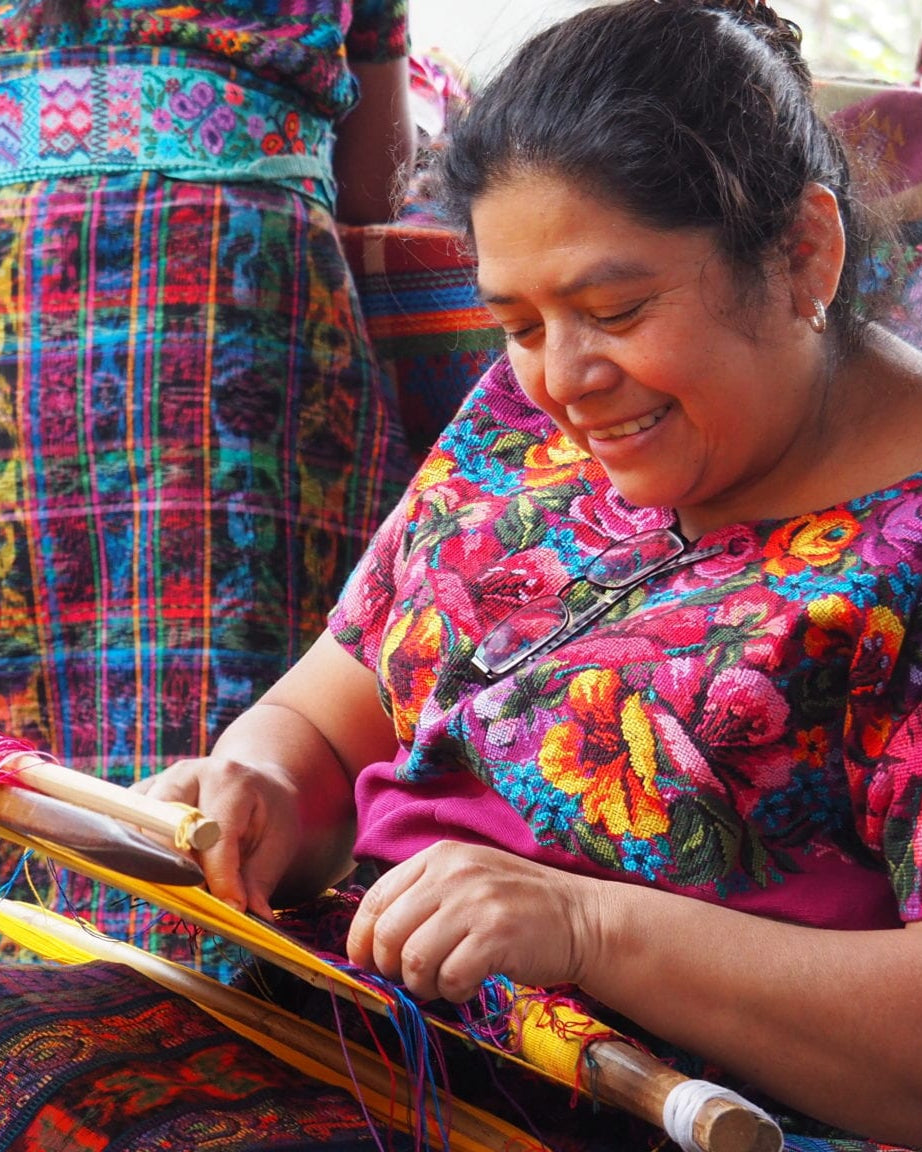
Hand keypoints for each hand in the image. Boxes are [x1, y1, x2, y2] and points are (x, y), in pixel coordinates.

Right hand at [134, 758, 303, 919]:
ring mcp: (160, 782)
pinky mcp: (142, 796)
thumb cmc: (269, 814)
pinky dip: (135, 852)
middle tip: (197, 900)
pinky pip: (123, 824)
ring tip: (180, 890)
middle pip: (162, 824)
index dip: (219, 876)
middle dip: (175, 868)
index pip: (213, 834)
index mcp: (228, 780)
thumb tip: (253, 917)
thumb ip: (259, 881)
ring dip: (151, 863)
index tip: (231, 908)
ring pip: (135, 824)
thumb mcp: (278, 843)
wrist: (257, 784)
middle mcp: (189, 774)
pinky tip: (159, 874)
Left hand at [346, 841, 600, 1001]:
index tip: (365, 963)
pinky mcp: (496, 935)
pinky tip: (470, 984)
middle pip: (388, 933)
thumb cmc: (516, 905)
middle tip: (413, 979)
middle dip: (391, 968)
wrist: (580, 917)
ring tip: (444, 982)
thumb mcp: (466, 882)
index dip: (361, 938)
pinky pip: (450, 978)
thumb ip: (422, 898)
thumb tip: (369, 942)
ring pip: (414, 960)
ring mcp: (476, 902)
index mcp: (439, 856)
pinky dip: (454, 992)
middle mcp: (453, 873)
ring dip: (423, 984)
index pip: (376, 898)